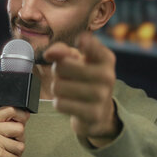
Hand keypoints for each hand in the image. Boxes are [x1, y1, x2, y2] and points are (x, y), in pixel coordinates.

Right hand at [0, 106, 28, 156]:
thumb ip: (5, 124)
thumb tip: (26, 114)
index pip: (10, 109)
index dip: (21, 115)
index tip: (22, 121)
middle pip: (20, 128)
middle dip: (19, 140)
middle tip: (6, 147)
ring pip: (21, 145)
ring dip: (15, 154)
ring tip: (2, 156)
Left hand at [44, 33, 120, 147]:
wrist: (98, 113)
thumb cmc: (83, 80)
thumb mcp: (76, 60)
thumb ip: (62, 50)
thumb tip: (49, 53)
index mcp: (106, 58)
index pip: (91, 44)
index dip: (83, 42)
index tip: (80, 42)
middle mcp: (107, 76)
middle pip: (62, 65)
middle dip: (57, 72)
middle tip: (67, 77)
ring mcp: (101, 96)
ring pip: (58, 86)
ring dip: (57, 89)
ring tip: (69, 91)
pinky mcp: (93, 114)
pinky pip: (60, 104)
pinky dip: (59, 103)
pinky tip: (70, 104)